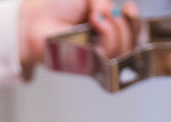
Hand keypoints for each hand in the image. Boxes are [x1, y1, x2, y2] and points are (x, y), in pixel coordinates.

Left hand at [18, 0, 139, 67]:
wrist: (35, 20)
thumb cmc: (53, 7)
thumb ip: (105, 2)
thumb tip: (117, 14)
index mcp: (105, 28)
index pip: (132, 32)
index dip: (136, 22)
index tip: (129, 10)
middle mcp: (103, 44)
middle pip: (133, 42)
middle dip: (125, 24)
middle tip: (105, 14)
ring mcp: (98, 56)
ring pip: (124, 50)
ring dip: (115, 29)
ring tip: (95, 18)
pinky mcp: (91, 66)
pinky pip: (111, 56)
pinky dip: (108, 35)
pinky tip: (95, 24)